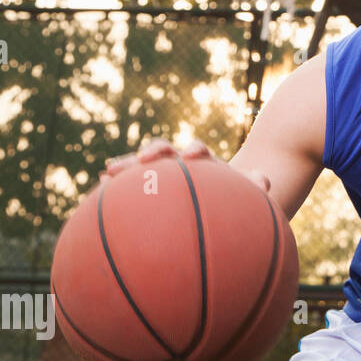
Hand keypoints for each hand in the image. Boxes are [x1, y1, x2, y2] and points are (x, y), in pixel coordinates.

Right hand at [101, 138, 271, 193]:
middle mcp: (183, 167)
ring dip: (128, 167)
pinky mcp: (150, 190)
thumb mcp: (251, 198)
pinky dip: (114, 189)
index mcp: (207, 166)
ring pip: (143, 168)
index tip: (192, 154)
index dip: (194, 150)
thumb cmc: (238, 203)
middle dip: (154, 152)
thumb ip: (256, 187)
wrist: (227, 210)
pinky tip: (95, 194)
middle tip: (145, 158)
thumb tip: (265, 180)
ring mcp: (165, 178)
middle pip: (166, 153)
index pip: (199, 151)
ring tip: (108, 173)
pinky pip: (129, 188)